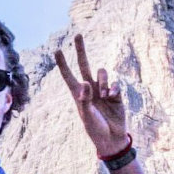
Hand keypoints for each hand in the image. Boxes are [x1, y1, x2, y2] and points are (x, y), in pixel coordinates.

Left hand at [54, 32, 128, 158]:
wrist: (112, 138)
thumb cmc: (96, 129)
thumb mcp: (87, 116)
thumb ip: (85, 100)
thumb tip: (85, 82)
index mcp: (79, 94)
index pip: (69, 76)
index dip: (63, 64)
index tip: (57, 50)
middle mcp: (90, 89)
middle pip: (84, 65)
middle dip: (81, 50)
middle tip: (77, 34)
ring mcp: (102, 90)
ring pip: (102, 72)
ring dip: (102, 81)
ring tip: (104, 96)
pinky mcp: (115, 93)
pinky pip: (114, 83)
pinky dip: (113, 89)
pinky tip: (112, 98)